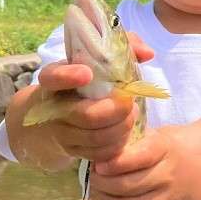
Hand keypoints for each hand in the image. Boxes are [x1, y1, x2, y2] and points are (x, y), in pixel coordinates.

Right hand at [28, 32, 154, 163]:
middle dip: (116, 110)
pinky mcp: (72, 150)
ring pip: (96, 137)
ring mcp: (61, 132)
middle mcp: (53, 107)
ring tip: (131, 116)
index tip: (87, 74)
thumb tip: (148, 54)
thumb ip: (124, 46)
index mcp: (54, 79)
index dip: (68, 76)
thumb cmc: (84, 81)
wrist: (53, 116)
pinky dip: (117, 144)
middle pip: (86, 115)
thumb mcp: (96, 58)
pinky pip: (99, 153)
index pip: (53, 77)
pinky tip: (123, 132)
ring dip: (121, 127)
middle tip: (129, 102)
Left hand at [88, 125, 200, 199]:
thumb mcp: (146, 138)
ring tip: (94, 194)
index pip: (136, 158)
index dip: (113, 164)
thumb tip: (96, 152)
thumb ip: (124, 142)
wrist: (187, 178)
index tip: (97, 165)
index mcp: (162, 149)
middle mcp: (167, 176)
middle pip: (125, 185)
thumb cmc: (157, 154)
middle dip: (100, 184)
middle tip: (92, 180)